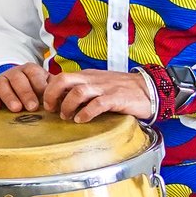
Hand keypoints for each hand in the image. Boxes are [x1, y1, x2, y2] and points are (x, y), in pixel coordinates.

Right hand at [0, 62, 50, 112]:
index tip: (45, 96)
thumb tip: (68, 98)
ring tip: (16, 109)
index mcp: (30, 70)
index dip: (39, 84)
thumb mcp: (46, 86)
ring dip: (10, 97)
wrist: (16, 84)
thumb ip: (55, 90)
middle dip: (25, 93)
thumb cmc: (35, 90)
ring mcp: (1, 79)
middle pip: (18, 79)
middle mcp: (15, 72)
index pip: (34, 74)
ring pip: (3, 85)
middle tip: (32, 107)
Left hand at [41, 68, 156, 123]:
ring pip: (78, 92)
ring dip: (68, 106)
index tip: (46, 104)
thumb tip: (60, 101)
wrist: (149, 88)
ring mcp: (104, 88)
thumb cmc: (121, 90)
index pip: (60, 77)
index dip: (49, 90)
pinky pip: (97, 104)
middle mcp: (93, 79)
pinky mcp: (116, 98)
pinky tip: (82, 120)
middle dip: (52, 95)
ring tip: (67, 117)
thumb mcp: (98, 85)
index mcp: (87, 76)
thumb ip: (81, 90)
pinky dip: (86, 113)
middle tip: (51, 109)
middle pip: (63, 80)